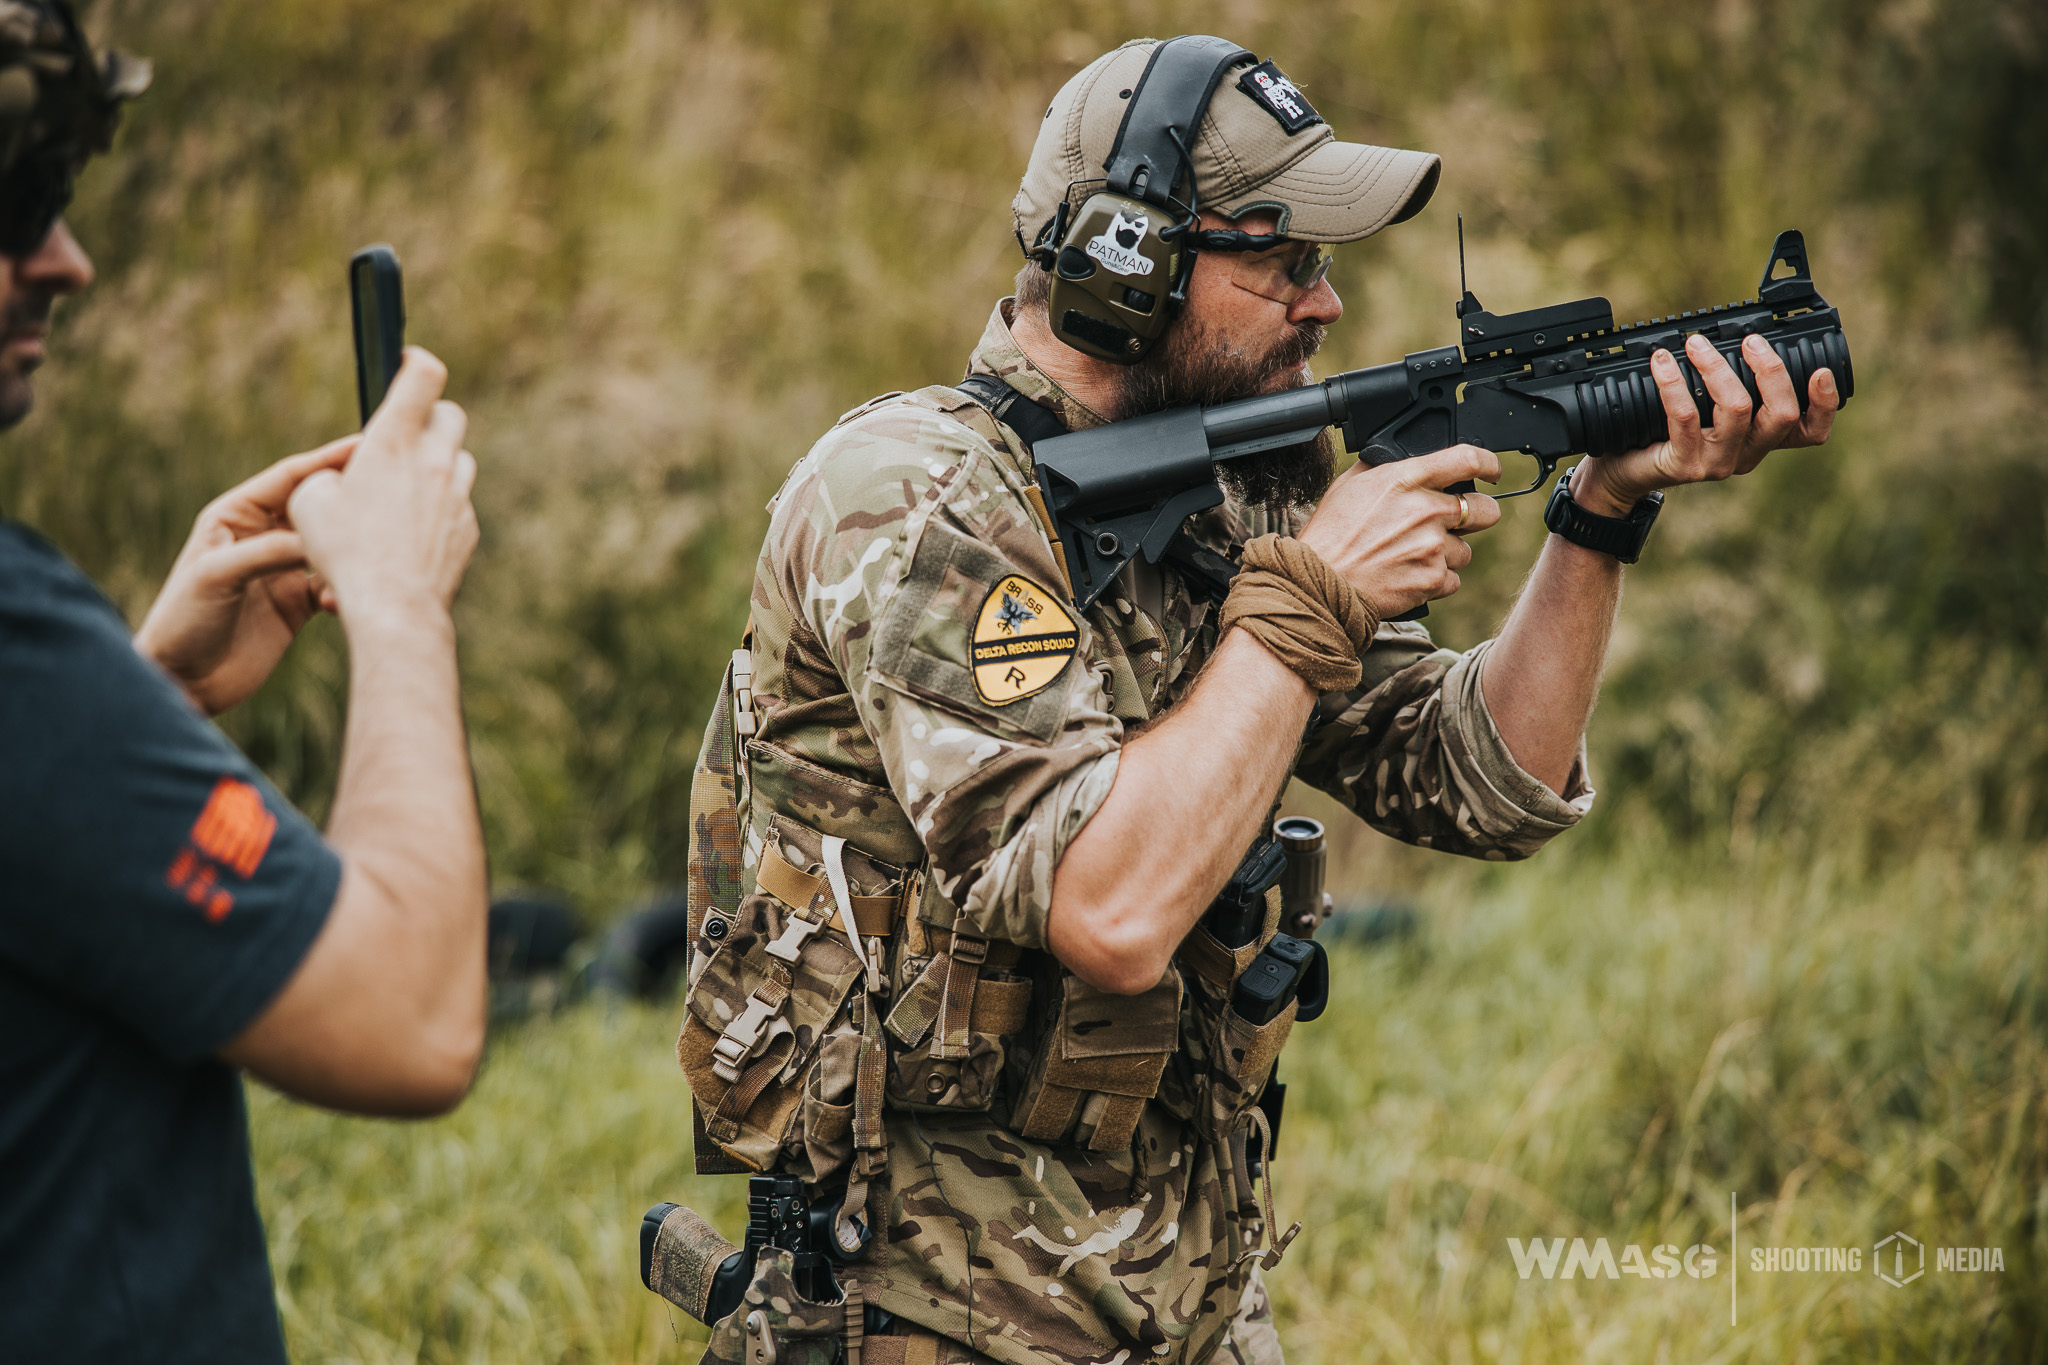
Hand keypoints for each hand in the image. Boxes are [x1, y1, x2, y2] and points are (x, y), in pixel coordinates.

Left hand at [135, 438, 357, 715]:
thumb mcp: (218, 575)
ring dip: (351, 551)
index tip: (366, 446)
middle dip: (349, 501)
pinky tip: (345, 600)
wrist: (182, 681)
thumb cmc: (183, 620)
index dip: (327, 461)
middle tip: (388, 493)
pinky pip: (333, 585)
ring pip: (330, 547)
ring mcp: (281, 570)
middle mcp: (261, 537)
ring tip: (373, 555)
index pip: (290, 478)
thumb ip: (268, 551)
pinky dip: (344, 588)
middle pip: (317, 508)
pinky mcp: (297, 604)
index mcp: (235, 516)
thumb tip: (321, 539)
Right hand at [287, 348, 478, 625]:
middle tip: (405, 434)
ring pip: (459, 463)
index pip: (423, 376)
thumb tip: (344, 477)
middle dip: (430, 417)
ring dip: (437, 466)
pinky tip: (410, 535)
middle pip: (450, 416)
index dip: (416, 360)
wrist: (394, 608)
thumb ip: (327, 475)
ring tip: (404, 490)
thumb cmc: (344, 553)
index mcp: (394, 442)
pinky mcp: (468, 530)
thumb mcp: (309, 503)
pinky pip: (457, 507)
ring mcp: (458, 497)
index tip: (406, 361)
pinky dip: (439, 511)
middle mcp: (435, 462)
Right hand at [1299, 444, 1502, 619]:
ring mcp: (1432, 547)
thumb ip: (1386, 469)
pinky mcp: (1432, 579)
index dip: (1488, 464)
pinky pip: (1452, 580)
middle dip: (1474, 516)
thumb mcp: (1350, 485)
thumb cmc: (1330, 534)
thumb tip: (1405, 460)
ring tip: (1412, 556)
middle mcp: (1425, 510)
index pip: (1467, 459)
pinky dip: (1434, 580)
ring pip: (1466, 550)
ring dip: (1446, 554)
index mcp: (1405, 479)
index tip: (1491, 471)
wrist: (1318, 582)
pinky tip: (1408, 576)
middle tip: (1452, 524)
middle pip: (1485, 510)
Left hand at [1572, 331, 1838, 516]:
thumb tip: (1732, 331)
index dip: (1825, 404)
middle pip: (1782, 415)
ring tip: (1695, 343)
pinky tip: (1662, 362)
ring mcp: (1717, 463)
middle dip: (1770, 370)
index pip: (1811, 432)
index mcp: (1761, 439)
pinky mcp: (1684, 464)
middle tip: (1750, 340)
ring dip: (1717, 368)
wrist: (1621, 472)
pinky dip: (1673, 382)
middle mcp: (1746, 454)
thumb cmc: (1664, 431)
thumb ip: (1726, 381)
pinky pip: (1684, 416)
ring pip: (1737, 409)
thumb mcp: (1704, 407)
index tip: (1820, 370)